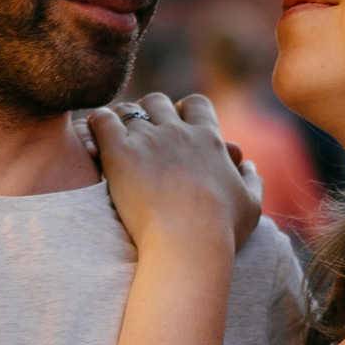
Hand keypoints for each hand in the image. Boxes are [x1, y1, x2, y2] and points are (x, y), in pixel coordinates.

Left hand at [87, 92, 262, 253]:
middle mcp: (178, 131)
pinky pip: (101, 119)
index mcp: (208, 139)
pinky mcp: (120, 151)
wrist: (188, 243)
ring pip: (127, 109)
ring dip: (119, 120)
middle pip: (157, 101)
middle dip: (147, 112)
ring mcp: (148, 139)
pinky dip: (95, 125)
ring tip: (112, 139)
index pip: (196, 104)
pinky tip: (93, 142)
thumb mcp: (250, 205)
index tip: (176, 125)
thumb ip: (252, 180)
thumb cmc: (221, 230)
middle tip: (140, 134)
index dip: (183, 110)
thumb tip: (249, 166)